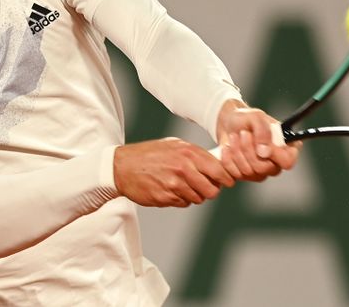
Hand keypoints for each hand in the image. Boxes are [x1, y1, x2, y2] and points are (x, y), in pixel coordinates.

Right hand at [114, 138, 234, 207]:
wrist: (122, 166)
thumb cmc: (149, 154)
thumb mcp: (174, 145)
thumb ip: (195, 154)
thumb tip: (216, 162)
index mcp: (188, 153)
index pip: (219, 170)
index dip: (226, 178)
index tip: (227, 181)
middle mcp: (183, 169)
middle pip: (212, 190)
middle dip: (211, 190)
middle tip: (205, 186)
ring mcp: (174, 185)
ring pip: (199, 198)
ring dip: (195, 195)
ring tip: (183, 186)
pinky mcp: (165, 198)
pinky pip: (183, 203)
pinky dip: (181, 199)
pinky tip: (171, 189)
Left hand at [216, 99, 300, 181]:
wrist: (229, 123)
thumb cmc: (247, 118)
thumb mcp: (256, 117)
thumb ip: (263, 131)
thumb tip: (264, 152)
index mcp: (286, 148)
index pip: (288, 161)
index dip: (275, 156)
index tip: (261, 145)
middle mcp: (275, 163)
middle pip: (264, 169)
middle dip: (248, 150)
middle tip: (243, 133)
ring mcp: (260, 172)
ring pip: (249, 172)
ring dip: (237, 152)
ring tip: (234, 136)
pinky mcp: (245, 176)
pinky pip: (235, 174)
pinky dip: (227, 159)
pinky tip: (226, 147)